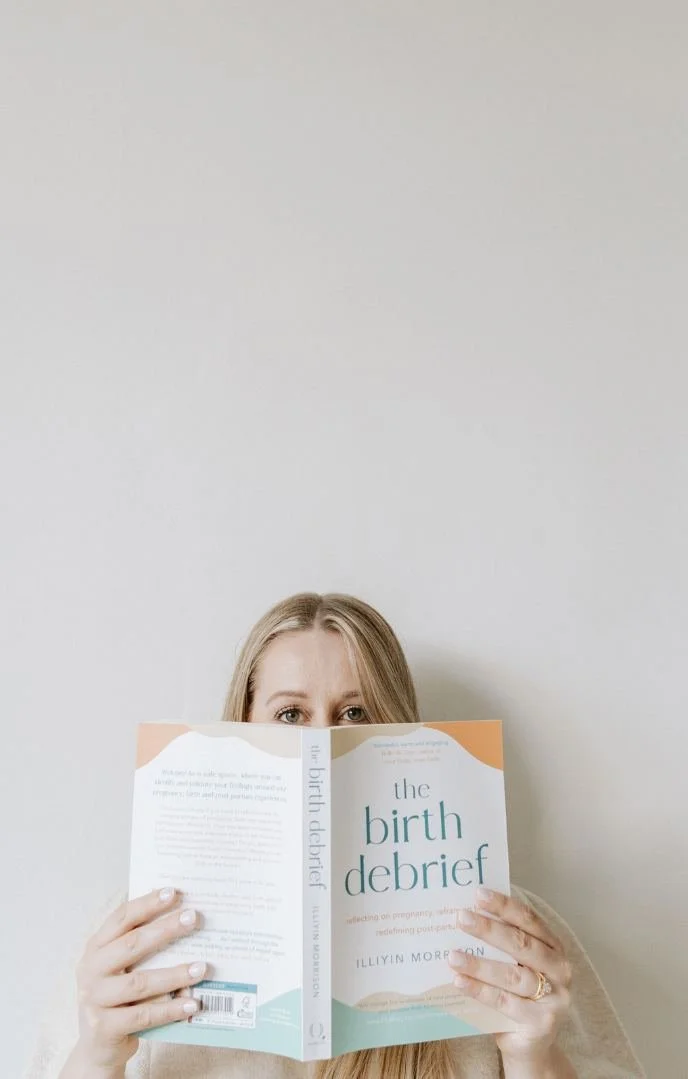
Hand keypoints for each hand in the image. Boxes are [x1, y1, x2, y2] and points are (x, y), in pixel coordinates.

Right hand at [74, 887, 207, 1071]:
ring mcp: (94, 999)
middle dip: (165, 929)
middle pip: (131, 944)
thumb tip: (182, 918)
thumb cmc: (118, 997)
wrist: (96, 1046)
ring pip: (140, 982)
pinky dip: (170, 1009)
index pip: (121, 918)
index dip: (147, 904)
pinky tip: (192, 1003)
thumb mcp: (120, 968)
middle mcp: (90, 970)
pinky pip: (143, 1015)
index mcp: (95, 947)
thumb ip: (140, 946)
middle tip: (193, 918)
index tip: (174, 892)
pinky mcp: (104, 1028)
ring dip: (174, 974)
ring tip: (202, 967)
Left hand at [448, 888, 572, 1066]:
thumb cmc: (518, 998)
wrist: (531, 1047)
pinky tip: (459, 981)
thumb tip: (465, 915)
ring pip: (512, 975)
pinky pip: (504, 1002)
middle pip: (521, 944)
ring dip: (479, 964)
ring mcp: (554, 999)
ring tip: (452, 955)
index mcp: (554, 948)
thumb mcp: (516, 967)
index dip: (504, 906)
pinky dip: (479, 990)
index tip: (478, 894)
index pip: (529, 920)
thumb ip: (501, 945)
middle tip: (461, 917)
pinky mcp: (541, 1023)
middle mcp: (560, 971)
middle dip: (488, 929)